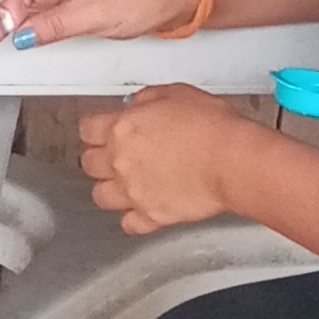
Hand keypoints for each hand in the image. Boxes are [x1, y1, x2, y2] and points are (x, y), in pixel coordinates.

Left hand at [79, 85, 260, 233]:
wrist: (231, 161)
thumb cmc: (211, 128)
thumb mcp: (175, 94)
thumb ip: (147, 100)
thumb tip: (137, 105)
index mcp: (122, 129)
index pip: (87, 129)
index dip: (94, 129)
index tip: (99, 130)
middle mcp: (120, 162)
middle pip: (88, 163)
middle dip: (98, 158)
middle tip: (112, 155)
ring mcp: (133, 192)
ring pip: (100, 196)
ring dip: (109, 189)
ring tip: (123, 184)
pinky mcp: (151, 216)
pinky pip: (129, 224)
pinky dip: (133, 218)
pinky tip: (141, 209)